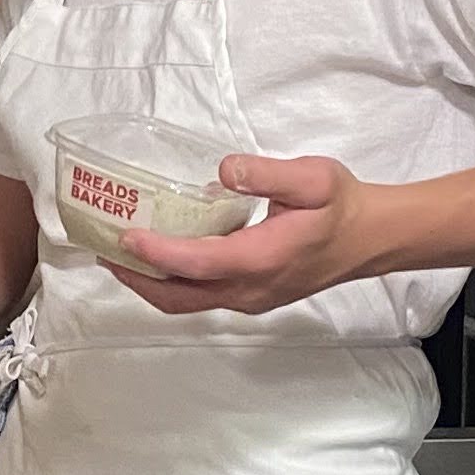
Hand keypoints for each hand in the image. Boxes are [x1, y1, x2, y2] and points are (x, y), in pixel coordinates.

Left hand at [112, 152, 376, 314]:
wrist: (369, 238)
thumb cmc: (341, 205)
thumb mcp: (312, 177)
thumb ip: (268, 174)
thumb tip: (226, 171)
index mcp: (261, 260)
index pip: (197, 263)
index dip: (158, 254)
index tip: (126, 236)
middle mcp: (250, 289)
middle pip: (180, 296)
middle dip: (138, 278)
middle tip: (104, 252)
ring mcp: (250, 299)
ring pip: (188, 302)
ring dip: (151, 284)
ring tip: (121, 258)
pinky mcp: (252, 298)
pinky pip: (202, 298)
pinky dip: (173, 284)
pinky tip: (160, 260)